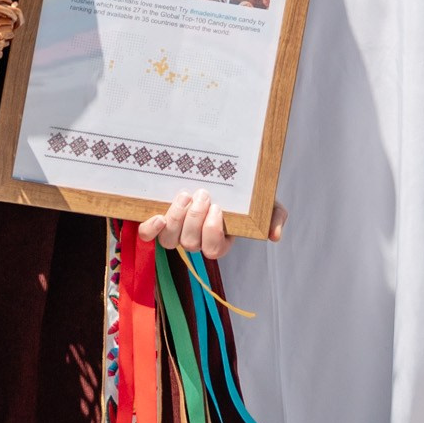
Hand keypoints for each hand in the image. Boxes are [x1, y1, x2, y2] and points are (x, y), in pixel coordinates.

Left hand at [139, 197, 285, 260]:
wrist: (216, 173)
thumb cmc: (242, 193)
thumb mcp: (264, 202)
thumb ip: (274, 216)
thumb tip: (275, 236)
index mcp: (219, 240)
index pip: (213, 250)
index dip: (212, 232)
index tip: (218, 208)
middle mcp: (195, 239)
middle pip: (190, 243)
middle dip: (196, 219)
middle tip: (203, 194)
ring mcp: (175, 231)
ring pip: (170, 240)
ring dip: (176, 218)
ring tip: (185, 195)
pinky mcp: (158, 221)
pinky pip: (148, 235)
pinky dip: (150, 229)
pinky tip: (157, 216)